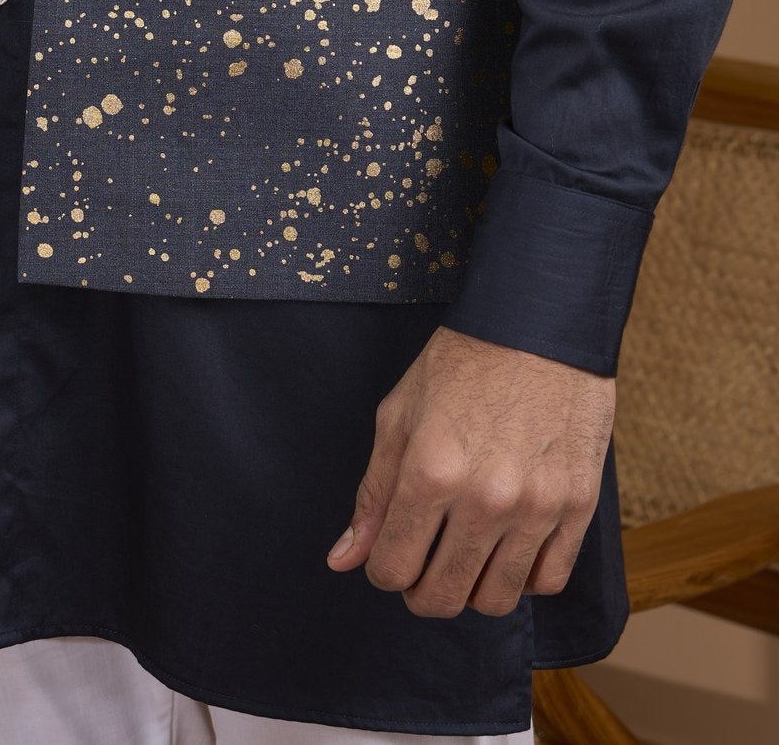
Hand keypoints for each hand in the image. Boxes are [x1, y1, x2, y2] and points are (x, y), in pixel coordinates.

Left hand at [326, 324, 613, 616]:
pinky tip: (507, 546)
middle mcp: (485, 498)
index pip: (392, 569)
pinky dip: (522, 577)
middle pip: (441, 597)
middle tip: (423, 560)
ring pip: (495, 600)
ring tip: (465, 553)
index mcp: (431, 471)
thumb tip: (345, 559)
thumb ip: (373, 493)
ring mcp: (537, 506)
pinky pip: (547, 581)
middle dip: (420, 589)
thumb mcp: (400, 414)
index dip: (381, 568)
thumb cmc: (462, 363)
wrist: (539, 323)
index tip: (389, 551)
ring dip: (471, 588)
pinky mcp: (579, 506)